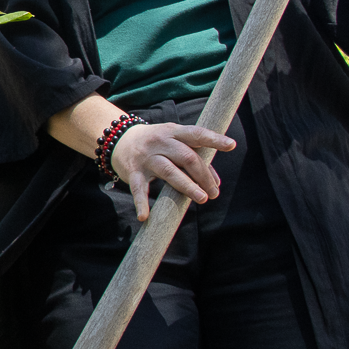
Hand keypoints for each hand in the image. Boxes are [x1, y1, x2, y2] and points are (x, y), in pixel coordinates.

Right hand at [110, 122, 234, 221]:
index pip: (196, 134)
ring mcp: (146, 157)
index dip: (214, 139)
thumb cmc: (155, 143)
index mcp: (173, 132)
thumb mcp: (175, 143)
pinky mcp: (133, 171)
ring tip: (202, 198)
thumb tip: (216, 182)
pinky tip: (145, 216)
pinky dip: (141, 202)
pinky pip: (138, 188)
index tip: (231, 145)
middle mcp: (160, 142)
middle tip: (214, 193)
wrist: (118, 140)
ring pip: (169, 171)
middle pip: (186, 156)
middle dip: (203, 175)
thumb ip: (196, 158)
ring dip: (187, 186)